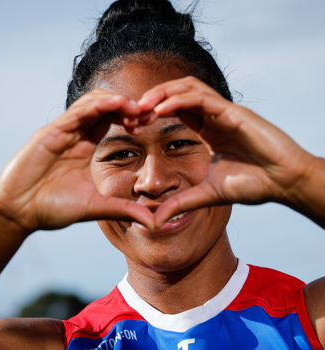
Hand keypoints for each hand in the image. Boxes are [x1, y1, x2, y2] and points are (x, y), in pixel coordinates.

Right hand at [0, 89, 153, 233]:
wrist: (21, 213)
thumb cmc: (53, 209)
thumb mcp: (97, 207)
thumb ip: (124, 209)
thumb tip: (153, 222)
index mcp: (87, 148)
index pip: (112, 121)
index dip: (131, 117)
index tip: (149, 122)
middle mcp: (76, 136)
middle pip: (105, 107)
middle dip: (127, 106)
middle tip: (147, 113)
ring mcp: (63, 132)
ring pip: (92, 103)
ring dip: (115, 101)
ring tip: (136, 108)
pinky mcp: (51, 133)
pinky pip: (77, 111)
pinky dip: (97, 105)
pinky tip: (116, 104)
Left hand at [138, 76, 312, 226]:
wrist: (284, 183)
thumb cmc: (253, 184)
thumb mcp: (208, 194)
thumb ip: (181, 203)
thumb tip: (155, 220)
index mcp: (209, 129)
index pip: (176, 110)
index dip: (153, 113)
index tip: (134, 124)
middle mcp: (214, 117)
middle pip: (178, 92)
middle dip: (153, 98)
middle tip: (132, 113)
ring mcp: (224, 112)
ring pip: (188, 88)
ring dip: (163, 93)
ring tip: (142, 106)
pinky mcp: (234, 113)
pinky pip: (202, 99)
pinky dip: (180, 101)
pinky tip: (161, 111)